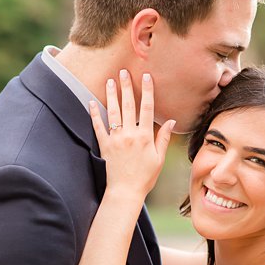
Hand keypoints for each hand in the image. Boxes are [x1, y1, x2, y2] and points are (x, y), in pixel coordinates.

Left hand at [89, 70, 173, 198]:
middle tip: (123, 72)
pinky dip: (94, 114)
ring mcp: (116, 139)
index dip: (147, 91)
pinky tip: (91, 102)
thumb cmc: (145, 177)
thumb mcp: (159, 159)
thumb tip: (172, 121)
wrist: (125, 192)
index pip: (148, 108)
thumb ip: (163, 138)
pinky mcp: (104, 146)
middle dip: (126, 87)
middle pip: (128, 105)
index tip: (146, 77)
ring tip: (110, 81)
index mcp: (145, 137)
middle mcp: (130, 135)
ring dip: (111, 95)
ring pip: (113, 112)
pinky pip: (98, 127)